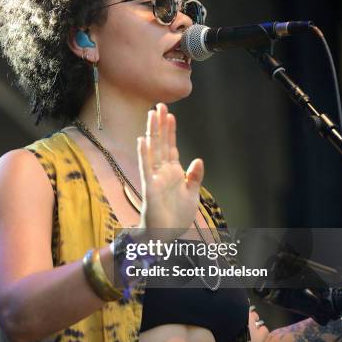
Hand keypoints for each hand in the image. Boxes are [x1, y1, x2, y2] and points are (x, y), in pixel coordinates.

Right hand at [137, 103, 203, 241]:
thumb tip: (198, 160)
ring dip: (152, 133)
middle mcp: (162, 171)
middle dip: (160, 125)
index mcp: (173, 172)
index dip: (170, 130)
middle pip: (161, 143)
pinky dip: (144, 154)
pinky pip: (145, 169)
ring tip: (151, 115)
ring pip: (153, 151)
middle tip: (158, 105)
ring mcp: (154, 178)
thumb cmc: (176, 216)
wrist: (166, 235)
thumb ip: (194, 177)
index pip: (171, 146)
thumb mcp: (192, 194)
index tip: (169, 114)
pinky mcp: (149, 188)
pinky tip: (142, 140)